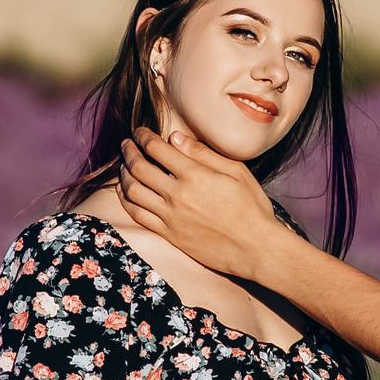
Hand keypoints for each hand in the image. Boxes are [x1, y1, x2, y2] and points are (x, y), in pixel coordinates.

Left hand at [118, 127, 288, 280]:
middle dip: (129, 151)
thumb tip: (175, 138)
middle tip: (126, 144)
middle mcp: (178, 194)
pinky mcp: (169, 234)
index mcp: (195, 175)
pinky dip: (125, 200)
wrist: (255, 248)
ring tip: (124, 166)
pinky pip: (138, 215)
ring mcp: (171, 216)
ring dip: (124, 174)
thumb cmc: (251, 207)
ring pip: (133, 191)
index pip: (157, 149)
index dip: (143, 136)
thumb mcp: (236, 172)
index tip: (139, 131)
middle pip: (139, 167)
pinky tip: (125, 191)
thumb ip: (203, 153)